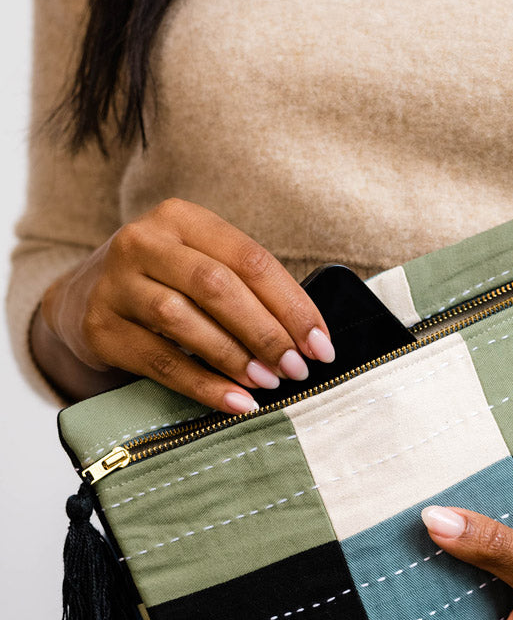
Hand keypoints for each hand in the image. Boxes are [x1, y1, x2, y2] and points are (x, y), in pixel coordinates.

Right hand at [35, 197, 335, 411]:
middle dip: (266, 332)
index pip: (250, 259)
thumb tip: (311, 339)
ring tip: (268, 383)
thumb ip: (249, 288)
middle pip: (217, 286)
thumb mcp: (203, 264)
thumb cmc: (168, 282)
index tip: (321, 344)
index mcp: (182, 218)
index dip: (292, 304)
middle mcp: (144, 242)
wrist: (84, 297)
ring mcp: (116, 283)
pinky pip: (158, 361)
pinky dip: (202, 384)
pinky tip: (234, 401)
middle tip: (296, 368)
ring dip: (234, 357)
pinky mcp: (100, 327)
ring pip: (183, 320)